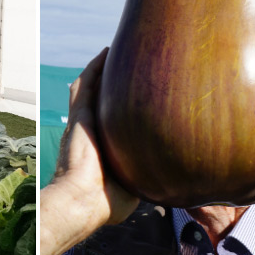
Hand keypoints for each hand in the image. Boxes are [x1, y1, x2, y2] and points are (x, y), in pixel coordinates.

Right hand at [41, 48, 138, 254]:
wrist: (85, 202)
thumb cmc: (109, 202)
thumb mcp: (137, 185)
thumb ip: (150, 175)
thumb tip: (174, 176)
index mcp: (108, 146)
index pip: (119, 120)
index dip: (130, 107)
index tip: (147, 94)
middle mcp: (96, 131)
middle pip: (105, 99)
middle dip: (117, 83)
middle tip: (135, 64)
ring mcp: (86, 122)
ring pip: (94, 87)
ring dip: (103, 70)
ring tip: (118, 52)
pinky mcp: (80, 116)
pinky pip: (86, 85)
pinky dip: (94, 68)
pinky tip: (106, 53)